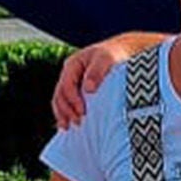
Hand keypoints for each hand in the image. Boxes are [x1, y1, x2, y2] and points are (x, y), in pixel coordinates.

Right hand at [51, 33, 165, 127]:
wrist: (121, 53)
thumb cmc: (114, 55)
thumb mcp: (107, 58)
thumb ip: (97, 71)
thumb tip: (88, 89)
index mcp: (73, 64)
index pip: (67, 85)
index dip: (73, 100)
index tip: (83, 112)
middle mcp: (69, 73)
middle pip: (60, 94)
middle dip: (67, 110)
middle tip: (78, 122)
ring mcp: (71, 82)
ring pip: (60, 100)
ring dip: (63, 114)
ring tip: (68, 127)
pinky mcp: (76, 89)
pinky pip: (66, 103)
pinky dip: (65, 113)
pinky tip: (68, 125)